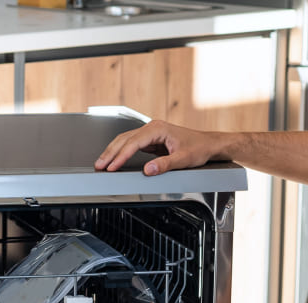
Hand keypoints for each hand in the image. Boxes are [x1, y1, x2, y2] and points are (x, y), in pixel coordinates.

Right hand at [95, 119, 221, 175]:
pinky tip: (115, 160)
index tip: (112, 167)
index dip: (121, 156)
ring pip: (125, 140)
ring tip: (102, 163)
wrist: (208, 144)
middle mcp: (152, 128)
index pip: (133, 143)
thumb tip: (148, 169)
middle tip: (99, 165)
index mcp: (158, 129)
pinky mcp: (151, 140)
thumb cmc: (199, 148)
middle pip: (124, 139)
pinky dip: (121, 152)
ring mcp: (151, 133)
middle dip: (111, 153)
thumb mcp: (183, 159)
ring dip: (113, 152)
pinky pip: (132, 145)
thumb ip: (165, 164)